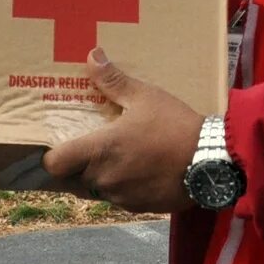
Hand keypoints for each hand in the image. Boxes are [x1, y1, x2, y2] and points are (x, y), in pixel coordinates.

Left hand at [41, 48, 204, 213]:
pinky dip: (122, 188)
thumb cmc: (174, 126)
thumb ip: (113, 80)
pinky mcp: (138, 208)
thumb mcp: (144, 96)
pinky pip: (118, 199)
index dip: (53, 156)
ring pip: (95, 191)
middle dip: (77, 165)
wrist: (211, 162)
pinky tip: (139, 171)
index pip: (53, 165)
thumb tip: (92, 55)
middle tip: (91, 147)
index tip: (62, 145)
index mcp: (99, 151)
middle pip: (72, 179)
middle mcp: (103, 179)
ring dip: (100, 177)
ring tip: (118, 158)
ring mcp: (120, 197)